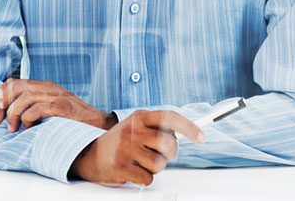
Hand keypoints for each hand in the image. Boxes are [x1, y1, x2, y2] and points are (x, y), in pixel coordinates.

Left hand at [0, 79, 111, 131]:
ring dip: (13, 113)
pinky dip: (28, 118)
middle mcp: (49, 88)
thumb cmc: (72, 124)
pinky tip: (27, 129)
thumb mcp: (49, 113)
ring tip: (12, 129)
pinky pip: (38, 108)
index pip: (13, 83)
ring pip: (24, 96)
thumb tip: (5, 118)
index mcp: (44, 87)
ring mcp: (57, 96)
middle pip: (15, 87)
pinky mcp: (64, 107)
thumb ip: (32, 110)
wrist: (100, 127)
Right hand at [69, 110, 204, 185]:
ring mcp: (126, 147)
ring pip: (159, 164)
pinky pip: (148, 178)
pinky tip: (134, 170)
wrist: (92, 155)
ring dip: (155, 167)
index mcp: (140, 117)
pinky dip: (144, 178)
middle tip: (161, 154)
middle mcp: (133, 129)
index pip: (170, 117)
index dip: (189, 127)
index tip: (202, 137)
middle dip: (170, 154)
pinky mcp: (121, 165)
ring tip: (142, 162)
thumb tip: (192, 133)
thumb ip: (160, 128)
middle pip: (168, 144)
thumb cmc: (122, 142)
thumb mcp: (138, 126)